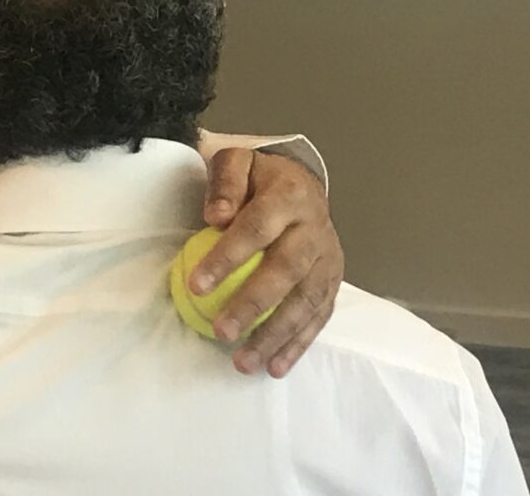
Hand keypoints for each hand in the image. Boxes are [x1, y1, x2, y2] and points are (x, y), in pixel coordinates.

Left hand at [192, 147, 342, 377]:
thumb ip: (224, 183)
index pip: (257, 227)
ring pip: (306, 300)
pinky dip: (299, 344)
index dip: (228, 256)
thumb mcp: (237, 163)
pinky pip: (319, 316)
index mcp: (290, 196)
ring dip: (277, 335)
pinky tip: (275, 367)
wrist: (304, 184)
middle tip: (221, 332)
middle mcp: (315, 228)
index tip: (196, 285)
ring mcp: (328, 258)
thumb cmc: (259, 181)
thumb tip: (215, 217)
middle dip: (254, 304)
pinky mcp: (333, 281)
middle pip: (287, 269)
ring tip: (244, 362)